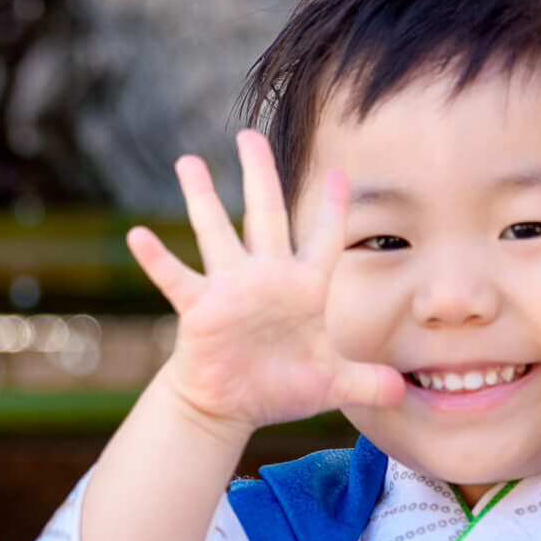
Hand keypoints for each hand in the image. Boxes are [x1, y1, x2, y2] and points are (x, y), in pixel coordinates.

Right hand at [128, 131, 405, 434]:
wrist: (230, 405)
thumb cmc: (279, 386)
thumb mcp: (330, 384)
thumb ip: (367, 383)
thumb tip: (402, 393)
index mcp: (304, 287)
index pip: (324, 239)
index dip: (332, 209)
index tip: (339, 174)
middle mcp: (266, 277)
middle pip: (265, 214)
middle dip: (260, 174)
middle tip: (249, 136)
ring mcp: (229, 289)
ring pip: (216, 232)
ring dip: (202, 198)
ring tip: (189, 161)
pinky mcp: (199, 309)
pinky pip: (176, 279)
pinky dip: (157, 259)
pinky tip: (138, 235)